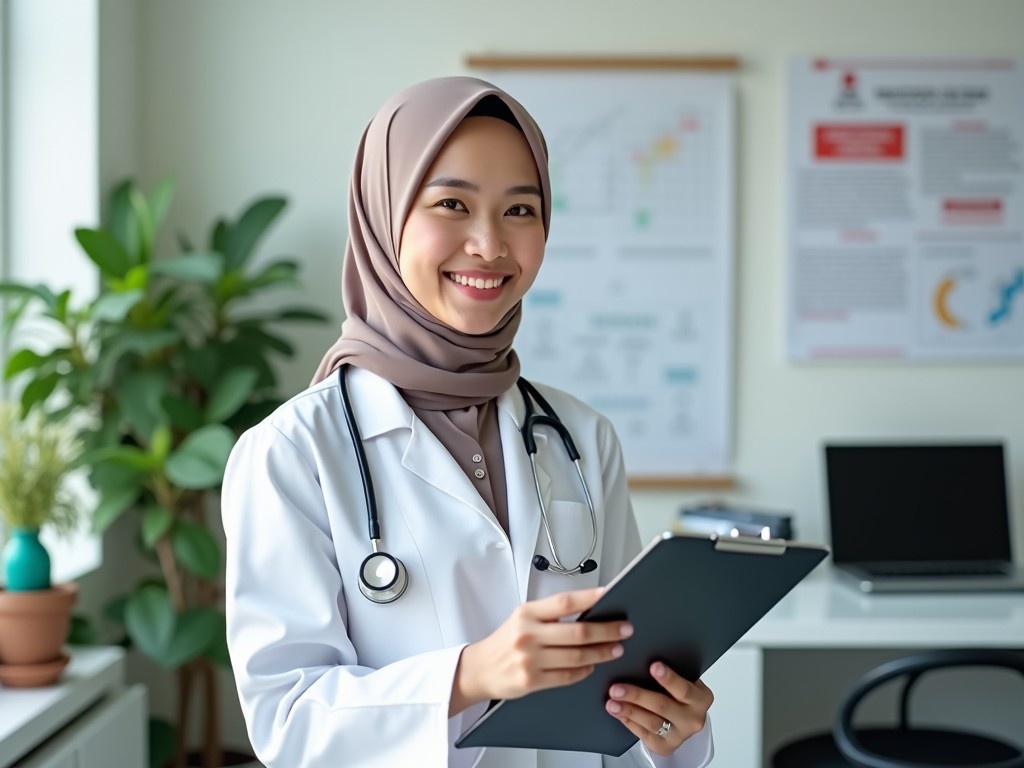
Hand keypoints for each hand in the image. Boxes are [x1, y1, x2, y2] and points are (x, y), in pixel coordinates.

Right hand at [451, 588, 632, 713]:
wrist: (480, 668)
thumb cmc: (506, 641)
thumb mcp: (523, 619)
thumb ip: (550, 615)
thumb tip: (590, 610)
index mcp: (527, 613)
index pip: (564, 602)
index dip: (589, 597)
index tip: (609, 595)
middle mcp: (528, 634)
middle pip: (578, 631)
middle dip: (607, 630)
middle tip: (625, 630)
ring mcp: (529, 659)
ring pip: (577, 656)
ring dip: (601, 653)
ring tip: (615, 649)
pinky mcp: (531, 681)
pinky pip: (567, 676)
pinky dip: (584, 671)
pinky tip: (592, 666)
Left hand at [605, 661, 712, 755]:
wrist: (686, 719)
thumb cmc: (680, 693)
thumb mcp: (684, 681)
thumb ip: (671, 673)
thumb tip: (641, 658)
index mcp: (701, 698)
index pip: (683, 688)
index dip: (668, 678)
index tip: (653, 666)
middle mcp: (693, 719)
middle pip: (662, 706)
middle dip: (637, 696)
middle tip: (616, 688)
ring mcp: (679, 735)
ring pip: (651, 722)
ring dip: (629, 711)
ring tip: (611, 703)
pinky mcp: (665, 746)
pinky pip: (644, 734)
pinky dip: (629, 722)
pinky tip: (618, 713)